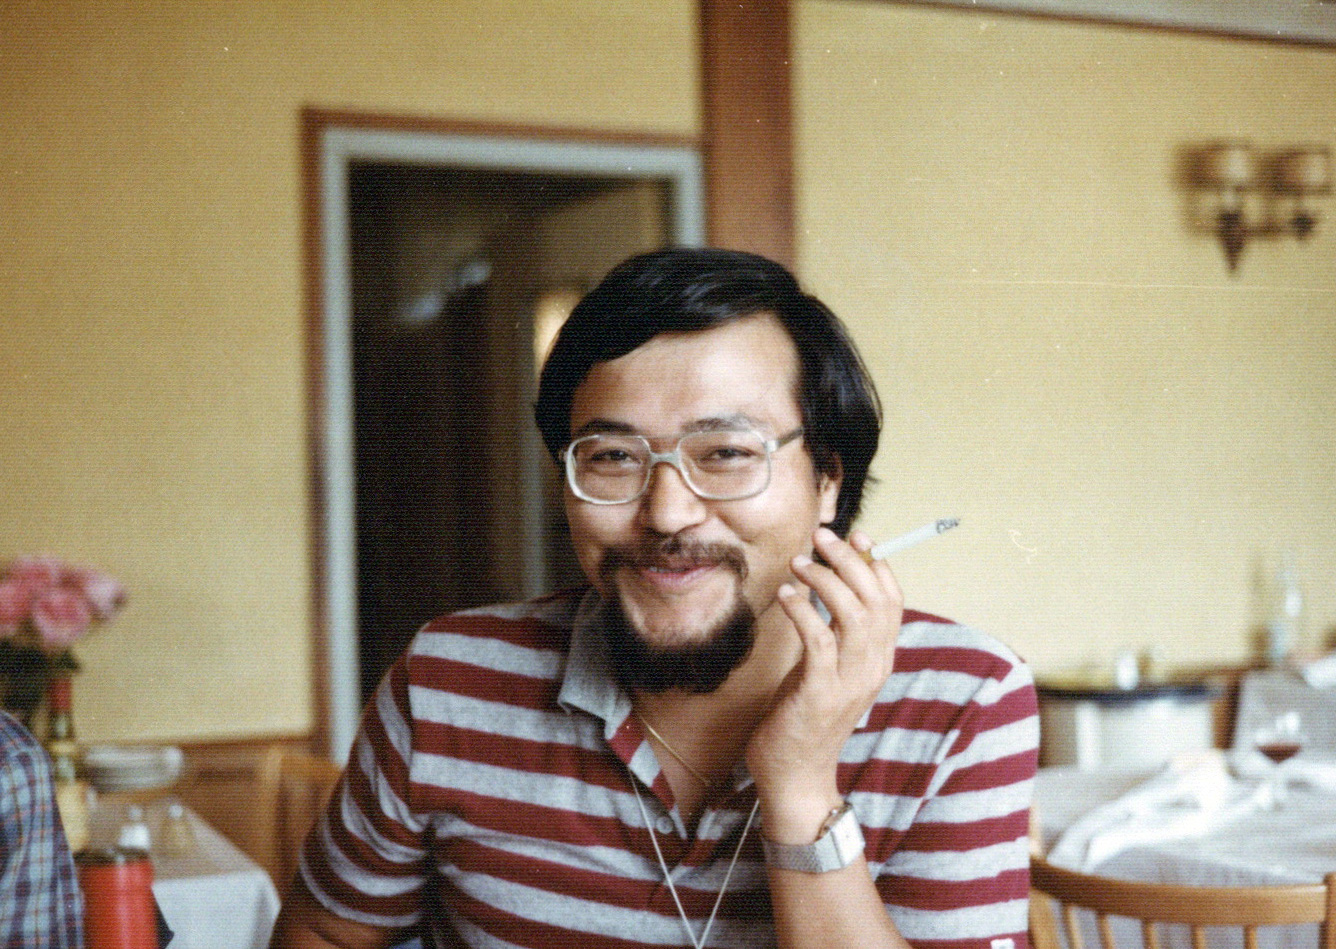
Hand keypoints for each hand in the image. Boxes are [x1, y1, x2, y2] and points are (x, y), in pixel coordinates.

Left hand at [746, 527, 903, 842]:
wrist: (796, 775)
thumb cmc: (804, 716)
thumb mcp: (826, 668)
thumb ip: (834, 633)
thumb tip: (826, 587)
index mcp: (878, 659)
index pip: (892, 601)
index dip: (877, 564)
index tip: (857, 536)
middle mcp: (872, 667)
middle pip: (875, 599)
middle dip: (850, 559)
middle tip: (822, 536)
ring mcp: (850, 681)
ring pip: (853, 614)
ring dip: (825, 580)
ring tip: (798, 564)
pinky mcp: (821, 693)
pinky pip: (819, 640)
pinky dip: (803, 611)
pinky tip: (786, 596)